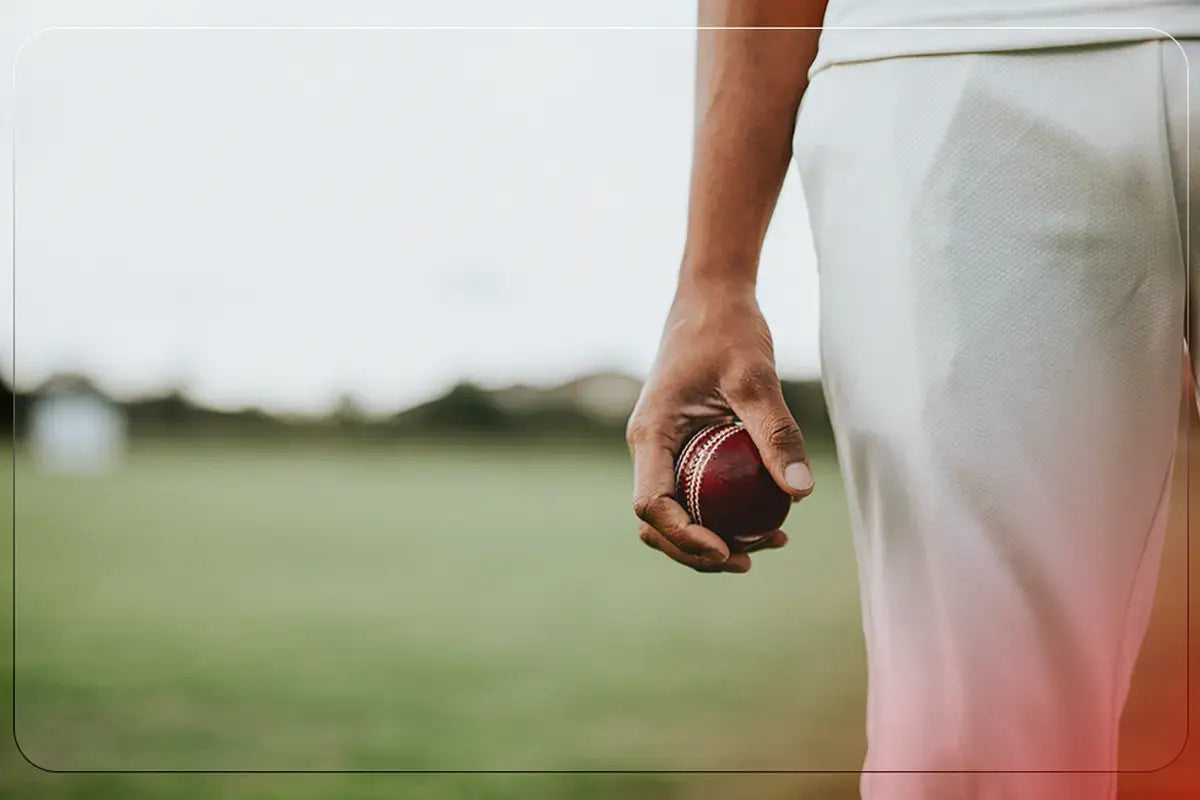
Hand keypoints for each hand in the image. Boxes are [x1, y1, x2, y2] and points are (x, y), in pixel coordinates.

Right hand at [626, 280, 813, 572]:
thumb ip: (776, 434)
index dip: (685, 537)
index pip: (652, 505)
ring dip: (710, 537)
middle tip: (753, 558)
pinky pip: (692, 491)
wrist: (712, 297)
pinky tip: (765, 515)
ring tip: (768, 542)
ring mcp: (662, 448)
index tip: (728, 550)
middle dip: (698, 550)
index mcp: (650, 434)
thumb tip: (800, 493)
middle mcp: (648, 446)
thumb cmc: (728, 330)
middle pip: (658, 521)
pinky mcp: (681, 444)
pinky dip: (719, 513)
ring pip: (674, 511)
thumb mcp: (757, 379)